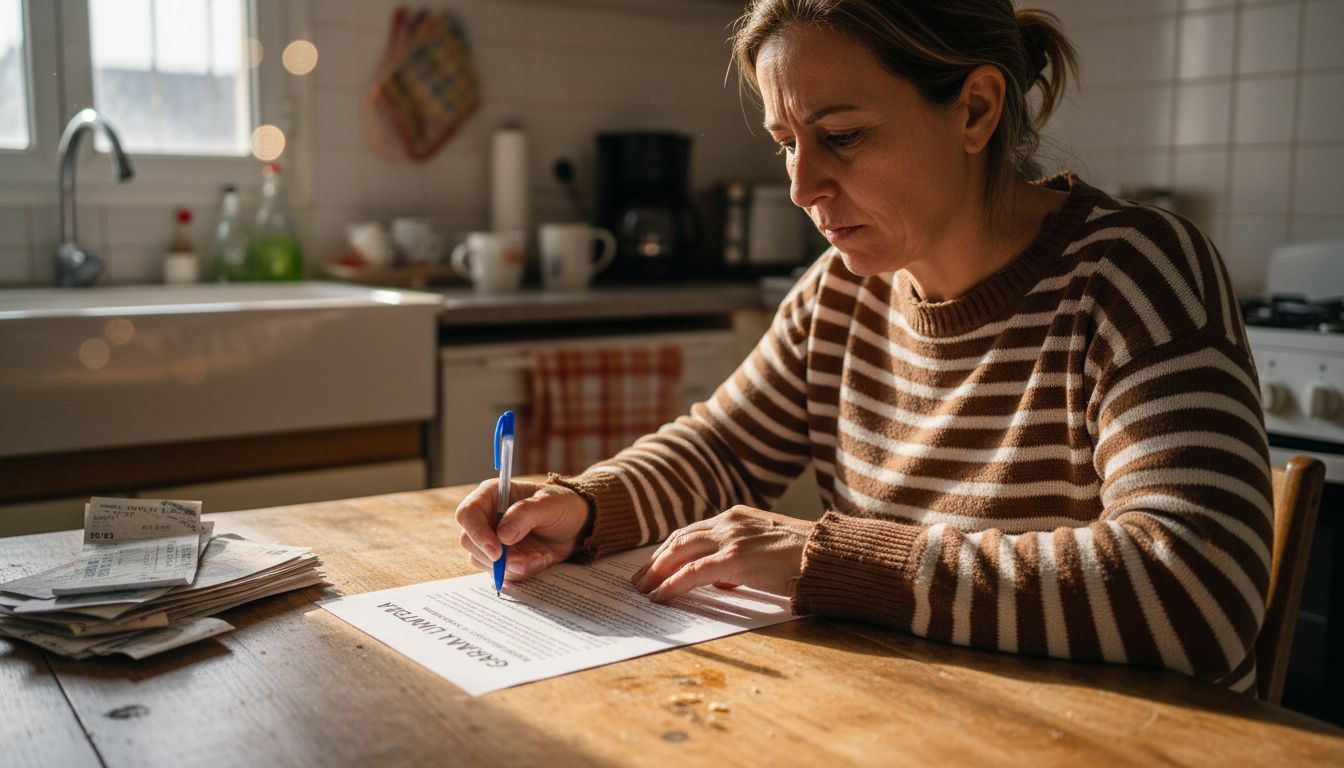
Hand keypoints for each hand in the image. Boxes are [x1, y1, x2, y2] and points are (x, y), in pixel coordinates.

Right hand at [453, 478, 589, 580]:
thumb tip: (502, 535)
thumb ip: (525, 514)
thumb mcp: (549, 504)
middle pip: (470, 542)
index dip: (477, 534)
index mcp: (492, 495)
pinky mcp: (502, 558)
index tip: (497, 552)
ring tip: (539, 558)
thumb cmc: (562, 506)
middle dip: (496, 557)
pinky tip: (539, 560)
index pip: (468, 514)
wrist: (577, 525)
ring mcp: (492, 540)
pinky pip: (500, 573)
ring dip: (510, 567)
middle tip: (524, 562)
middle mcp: (486, 517)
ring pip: (483, 561)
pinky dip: (519, 572)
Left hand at [631, 505, 814, 602]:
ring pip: (680, 553)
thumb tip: (722, 579)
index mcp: (737, 517)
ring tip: (643, 590)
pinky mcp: (735, 560)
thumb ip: (742, 559)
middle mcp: (729, 522)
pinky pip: (692, 574)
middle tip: (639, 580)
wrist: (828, 555)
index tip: (654, 566)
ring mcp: (731, 539)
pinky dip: (672, 585)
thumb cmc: (805, 557)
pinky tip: (661, 597)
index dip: (669, 550)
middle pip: (679, 540)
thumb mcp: (768, 550)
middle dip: (655, 561)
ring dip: (657, 572)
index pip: (692, 532)